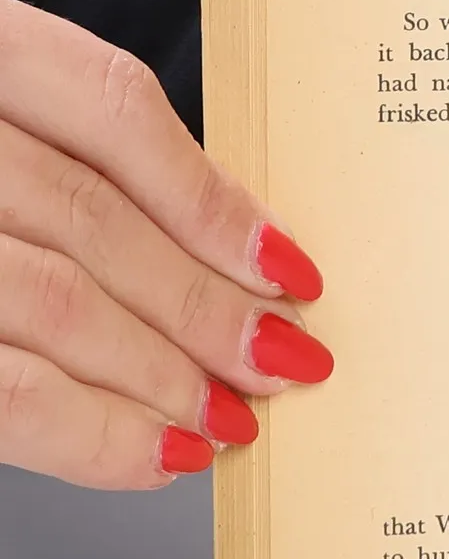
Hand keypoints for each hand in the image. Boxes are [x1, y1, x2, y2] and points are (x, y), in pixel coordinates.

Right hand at [0, 0, 332, 488]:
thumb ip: (66, 147)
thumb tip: (223, 242)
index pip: (111, 106)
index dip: (214, 198)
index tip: (291, 269)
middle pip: (90, 219)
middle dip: (205, 307)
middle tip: (285, 362)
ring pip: (47, 304)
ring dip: (157, 377)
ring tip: (228, 419)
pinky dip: (82, 432)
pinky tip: (146, 452)